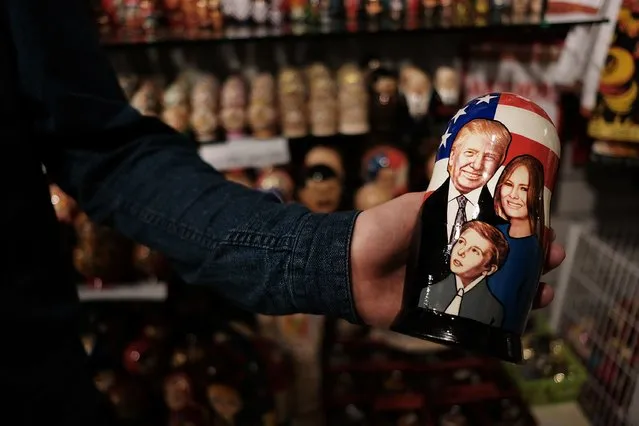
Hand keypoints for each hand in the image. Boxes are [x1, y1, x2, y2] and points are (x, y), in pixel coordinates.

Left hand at [350, 192, 565, 327]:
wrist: (349, 263)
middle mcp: (456, 263)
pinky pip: (475, 325)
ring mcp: (450, 293)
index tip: (547, 228)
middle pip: (506, 266)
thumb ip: (446, 199)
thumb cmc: (380, 229)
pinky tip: (521, 318)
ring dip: (526, 295)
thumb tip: (481, 181)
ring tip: (544, 292)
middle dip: (535, 264)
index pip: (498, 234)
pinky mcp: (439, 319)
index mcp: (453, 236)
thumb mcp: (416, 206)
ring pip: (498, 296)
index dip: (524, 233)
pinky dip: (499, 324)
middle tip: (552, 258)